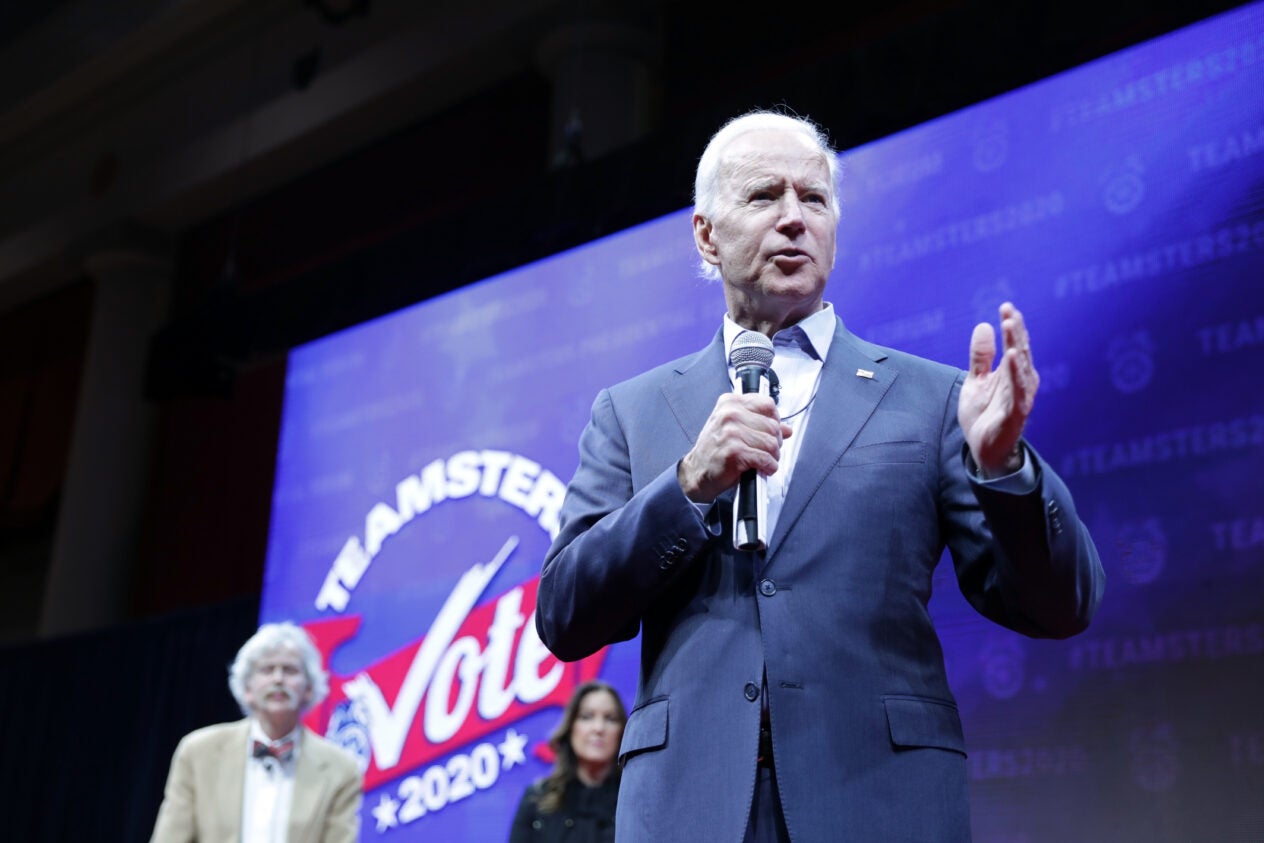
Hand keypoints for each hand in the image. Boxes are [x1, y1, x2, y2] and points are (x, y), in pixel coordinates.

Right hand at [678, 393, 791, 501]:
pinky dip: (769, 467)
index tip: (771, 431)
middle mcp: (730, 414)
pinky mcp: (735, 452)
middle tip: (768, 450)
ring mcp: (731, 432)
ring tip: (765, 460)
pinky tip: (763, 468)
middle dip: (776, 442)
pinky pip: (765, 458)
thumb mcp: (734, 429)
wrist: (697, 471)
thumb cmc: (715, 450)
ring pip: (771, 443)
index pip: (768, 404)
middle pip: (773, 425)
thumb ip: (760, 424)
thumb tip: (786, 429)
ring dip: (773, 456)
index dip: (775, 420)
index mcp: (730, 403)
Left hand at [958, 302, 1039, 477]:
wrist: (984, 449)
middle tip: (1009, 310)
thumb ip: (980, 356)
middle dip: (1015, 330)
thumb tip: (982, 325)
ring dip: (1015, 345)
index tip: (1006, 306)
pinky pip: (1017, 390)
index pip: (1014, 343)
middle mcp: (1021, 381)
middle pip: (1019, 350)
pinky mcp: (1016, 412)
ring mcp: (1020, 396)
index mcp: (1013, 372)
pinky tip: (1011, 357)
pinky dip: (1016, 374)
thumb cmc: (984, 414)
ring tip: (1010, 326)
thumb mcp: (976, 381)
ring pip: (1020, 366)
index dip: (1011, 325)